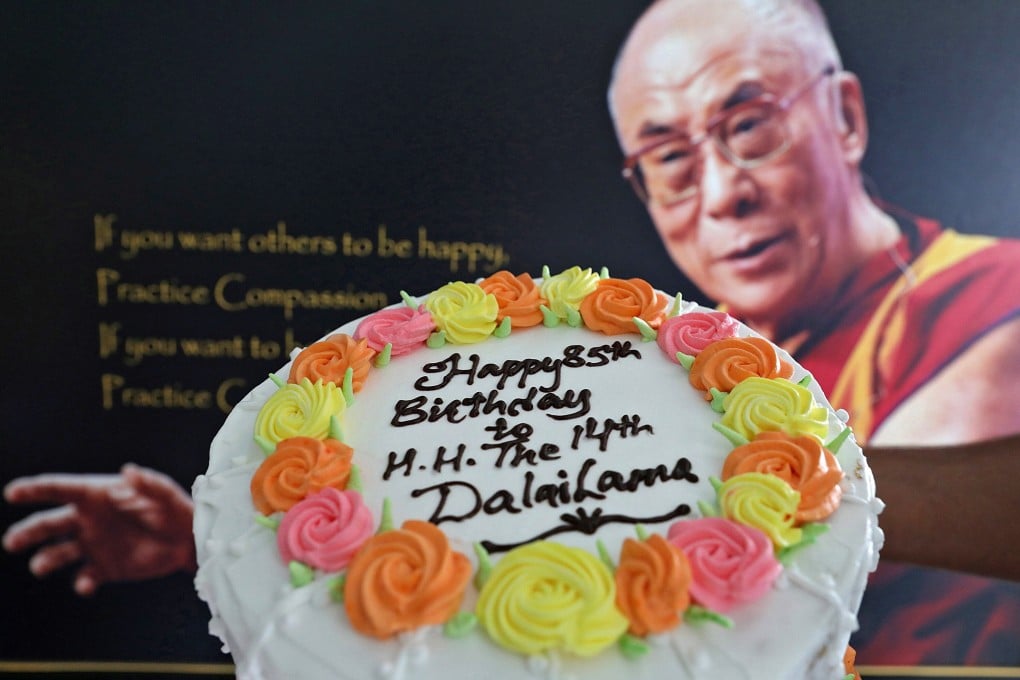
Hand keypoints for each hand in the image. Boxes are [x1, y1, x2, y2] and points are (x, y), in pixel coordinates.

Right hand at [3, 464, 196, 595]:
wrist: (188, 542)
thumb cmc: (175, 509)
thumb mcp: (166, 494)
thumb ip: (148, 483)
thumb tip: (128, 471)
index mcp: (97, 495)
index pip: (61, 489)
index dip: (35, 489)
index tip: (12, 492)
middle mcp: (88, 520)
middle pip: (49, 524)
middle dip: (28, 531)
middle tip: (11, 541)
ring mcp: (92, 545)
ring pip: (58, 553)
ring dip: (45, 559)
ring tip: (40, 565)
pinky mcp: (103, 568)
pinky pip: (84, 577)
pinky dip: (82, 583)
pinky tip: (86, 584)